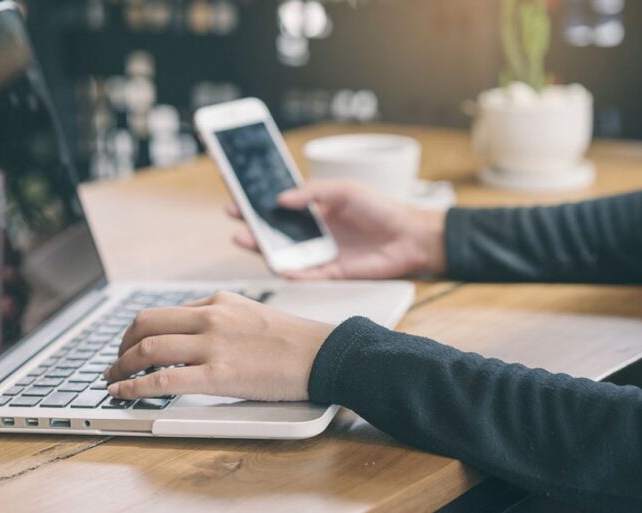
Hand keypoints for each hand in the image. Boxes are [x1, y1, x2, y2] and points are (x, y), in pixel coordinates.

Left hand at [104, 292, 333, 401]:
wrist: (321, 353)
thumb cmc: (292, 339)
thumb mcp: (250, 313)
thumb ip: (219, 319)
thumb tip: (191, 335)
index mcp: (218, 301)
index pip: (165, 311)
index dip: (140, 331)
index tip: (132, 345)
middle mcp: (210, 317)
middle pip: (145, 323)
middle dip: (122, 344)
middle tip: (116, 361)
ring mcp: (212, 344)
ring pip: (147, 349)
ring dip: (121, 366)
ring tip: (113, 379)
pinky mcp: (217, 375)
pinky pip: (163, 379)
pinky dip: (135, 386)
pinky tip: (123, 392)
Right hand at [226, 180, 446, 279]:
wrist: (410, 236)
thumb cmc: (381, 208)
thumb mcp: (344, 190)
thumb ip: (313, 192)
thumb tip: (282, 198)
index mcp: (314, 209)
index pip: (278, 204)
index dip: (258, 199)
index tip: (237, 190)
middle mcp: (313, 233)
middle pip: (273, 230)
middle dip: (250, 222)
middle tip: (231, 213)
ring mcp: (319, 253)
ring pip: (283, 253)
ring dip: (262, 248)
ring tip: (244, 238)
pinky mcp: (330, 273)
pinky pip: (305, 275)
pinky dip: (291, 272)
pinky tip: (279, 265)